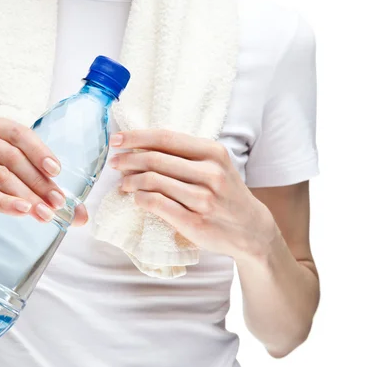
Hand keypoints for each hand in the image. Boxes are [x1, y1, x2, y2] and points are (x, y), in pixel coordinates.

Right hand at [0, 118, 87, 231]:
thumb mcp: (27, 183)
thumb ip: (53, 195)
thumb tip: (82, 218)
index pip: (22, 135)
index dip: (41, 152)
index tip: (58, 172)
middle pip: (13, 158)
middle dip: (39, 183)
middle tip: (57, 204)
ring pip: (1, 176)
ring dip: (26, 195)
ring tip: (44, 214)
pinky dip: (3, 202)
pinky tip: (21, 211)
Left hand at [109, 130, 275, 260]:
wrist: (250, 229)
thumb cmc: (225, 193)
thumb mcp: (215, 165)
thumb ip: (184, 154)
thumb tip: (140, 147)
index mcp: (213, 152)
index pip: (165, 138)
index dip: (136, 137)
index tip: (116, 140)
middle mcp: (210, 173)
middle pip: (155, 159)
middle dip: (128, 160)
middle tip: (115, 163)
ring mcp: (203, 199)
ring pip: (154, 182)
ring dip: (131, 181)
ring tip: (124, 183)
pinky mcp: (195, 222)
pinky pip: (158, 205)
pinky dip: (141, 199)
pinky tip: (136, 198)